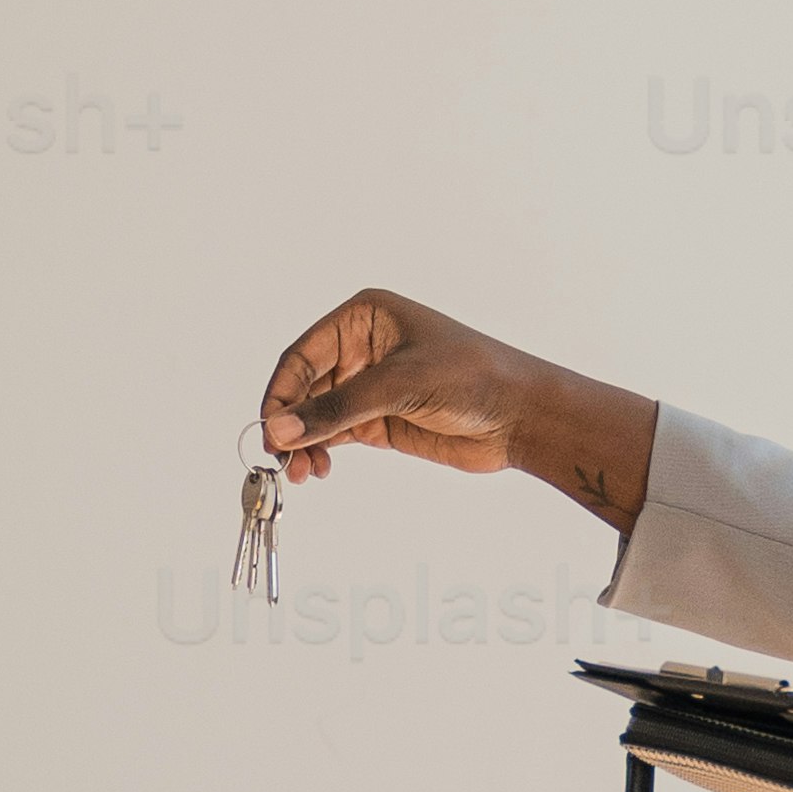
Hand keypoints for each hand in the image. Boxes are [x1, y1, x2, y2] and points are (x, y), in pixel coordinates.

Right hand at [253, 286, 654, 535]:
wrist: (521, 415)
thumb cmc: (472, 377)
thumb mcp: (398, 386)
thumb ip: (336, 410)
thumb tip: (279, 430)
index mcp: (363, 317)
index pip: (301, 355)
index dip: (281, 394)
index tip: (271, 431)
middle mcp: (360, 348)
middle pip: (303, 388)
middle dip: (291, 424)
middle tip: (283, 459)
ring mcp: (369, 386)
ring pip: (315, 416)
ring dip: (303, 443)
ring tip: (303, 473)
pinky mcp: (379, 420)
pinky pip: (335, 434)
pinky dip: (321, 451)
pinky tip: (318, 469)